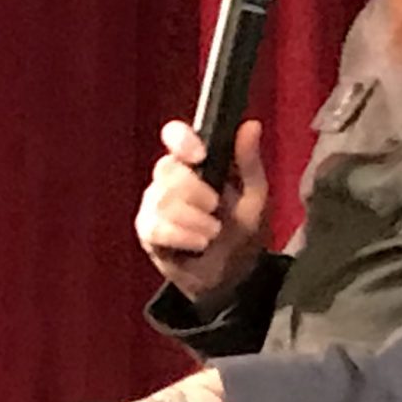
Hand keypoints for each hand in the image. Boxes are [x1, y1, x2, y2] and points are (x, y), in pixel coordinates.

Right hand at [137, 116, 267, 303]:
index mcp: (193, 163)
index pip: (174, 136)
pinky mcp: (147, 231)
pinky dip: (182, 236)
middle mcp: (168, 179)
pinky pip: (156, 227)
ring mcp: (153, 205)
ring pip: (162, 200)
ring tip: (212, 233)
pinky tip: (197, 244)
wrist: (231, 276)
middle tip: (215, 208)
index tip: (199, 156)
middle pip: (167, 169)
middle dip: (195, 191)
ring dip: (194, 219)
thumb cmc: (240, 232)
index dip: (181, 140)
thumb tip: (251, 125)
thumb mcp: (255, 195)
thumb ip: (249, 161)